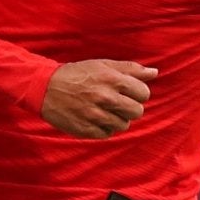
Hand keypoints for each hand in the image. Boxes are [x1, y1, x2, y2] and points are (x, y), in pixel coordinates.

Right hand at [41, 60, 156, 138]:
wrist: (45, 87)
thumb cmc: (78, 74)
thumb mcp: (103, 65)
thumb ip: (130, 69)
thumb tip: (154, 72)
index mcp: (111, 80)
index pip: (143, 93)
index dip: (138, 93)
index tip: (129, 92)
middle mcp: (105, 98)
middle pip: (137, 111)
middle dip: (131, 108)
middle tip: (118, 103)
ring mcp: (95, 116)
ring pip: (123, 124)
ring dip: (117, 118)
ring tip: (104, 109)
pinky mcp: (86, 129)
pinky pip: (107, 134)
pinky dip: (104, 127)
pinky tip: (95, 118)